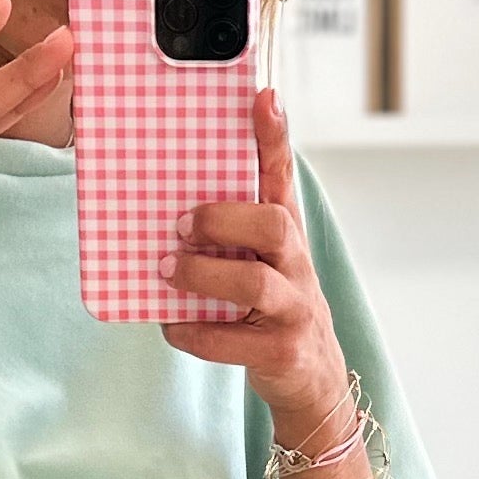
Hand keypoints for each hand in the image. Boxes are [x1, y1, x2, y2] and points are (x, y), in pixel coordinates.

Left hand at [161, 87, 346, 421]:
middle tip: (180, 223)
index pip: (284, 176)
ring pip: (254, 282)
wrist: (312, 381)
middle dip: (222, 219)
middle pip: (274, 223)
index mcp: (286, 234)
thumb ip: (230, 230)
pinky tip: (171, 325)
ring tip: (167, 271)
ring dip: (202, 275)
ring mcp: (295, 310)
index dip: (274, 137)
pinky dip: (192, 332)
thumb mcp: (262, 261)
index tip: (262, 97)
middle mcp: (297, 265)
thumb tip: (167, 201)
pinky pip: (231, 340)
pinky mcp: (283, 352)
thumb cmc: (271, 309)